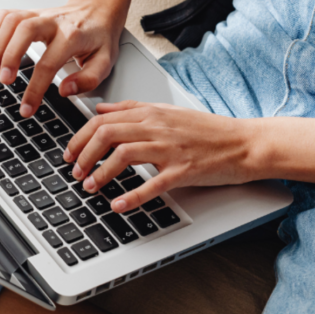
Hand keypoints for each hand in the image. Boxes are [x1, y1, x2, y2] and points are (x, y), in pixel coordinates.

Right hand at [0, 0, 127, 117]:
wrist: (99, 9)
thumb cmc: (99, 37)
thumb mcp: (105, 61)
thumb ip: (88, 79)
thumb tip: (64, 90)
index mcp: (73, 36)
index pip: (49, 64)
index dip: (35, 89)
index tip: (26, 108)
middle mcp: (54, 21)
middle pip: (24, 31)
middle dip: (9, 56)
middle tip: (3, 80)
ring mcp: (39, 14)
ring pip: (12, 20)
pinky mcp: (29, 12)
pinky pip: (5, 16)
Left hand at [63, 100, 258, 212]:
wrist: (245, 143)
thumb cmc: (208, 131)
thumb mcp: (167, 112)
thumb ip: (132, 109)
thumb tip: (101, 109)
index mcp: (151, 113)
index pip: (103, 119)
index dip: (80, 137)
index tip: (70, 152)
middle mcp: (158, 127)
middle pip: (107, 134)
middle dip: (83, 154)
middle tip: (74, 171)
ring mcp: (170, 148)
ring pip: (123, 154)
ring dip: (100, 172)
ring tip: (89, 187)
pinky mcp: (184, 170)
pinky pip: (152, 183)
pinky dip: (131, 196)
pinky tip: (117, 204)